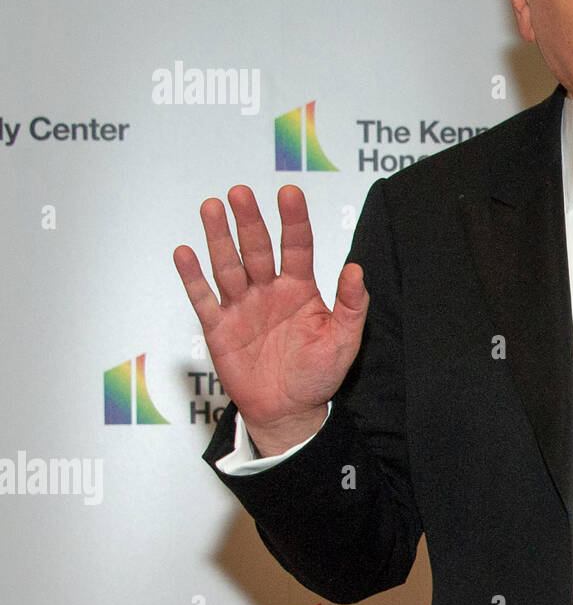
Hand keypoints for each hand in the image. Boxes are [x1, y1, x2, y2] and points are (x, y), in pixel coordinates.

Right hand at [173, 185, 368, 455]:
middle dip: (249, 220)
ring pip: (228, 265)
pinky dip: (193, 277)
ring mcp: (242, 306)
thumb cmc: (318, 374)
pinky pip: (203, 298)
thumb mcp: (344, 341)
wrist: (289, 411)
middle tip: (240, 192)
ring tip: (211, 207)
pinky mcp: (219, 328)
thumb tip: (355, 269)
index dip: (294, 219)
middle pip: (258, 248)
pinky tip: (185, 252)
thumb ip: (351, 305)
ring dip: (219, 237)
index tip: (289, 192)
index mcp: (301, 289)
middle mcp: (269, 290)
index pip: (298, 245)